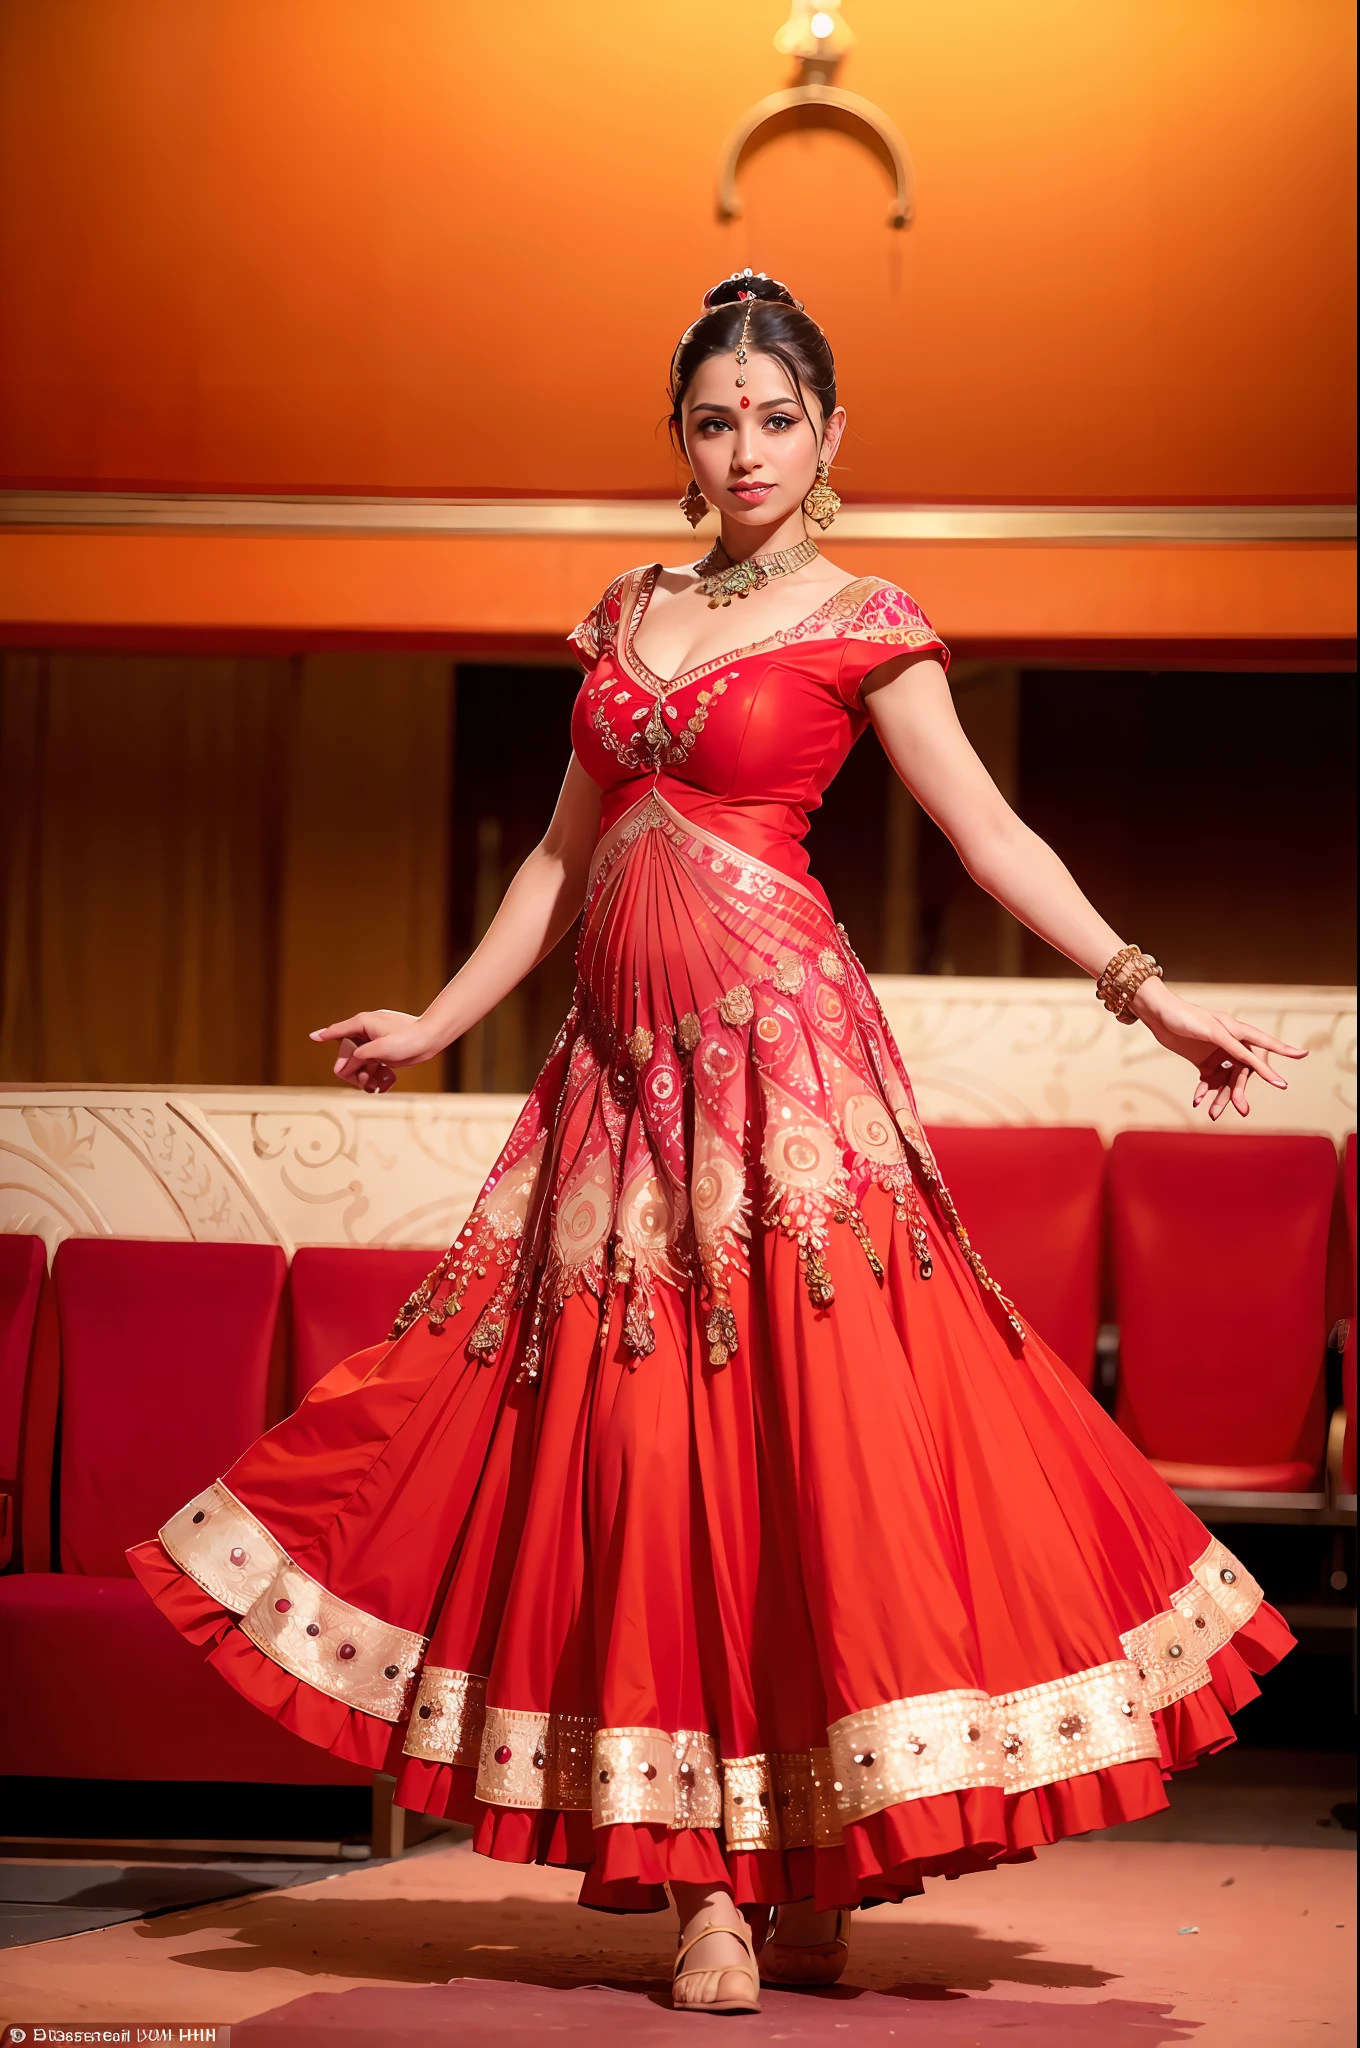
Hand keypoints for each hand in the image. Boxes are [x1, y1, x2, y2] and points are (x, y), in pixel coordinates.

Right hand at [309, 1010, 440, 1092]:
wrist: (432, 1039)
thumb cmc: (409, 1040)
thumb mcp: (380, 1050)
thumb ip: (360, 1057)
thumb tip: (346, 1065)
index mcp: (363, 1024)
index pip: (339, 1031)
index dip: (325, 1035)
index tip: (313, 1037)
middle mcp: (367, 1031)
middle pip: (349, 1055)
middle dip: (355, 1072)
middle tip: (365, 1084)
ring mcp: (375, 1041)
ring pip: (361, 1064)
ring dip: (367, 1077)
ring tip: (379, 1085)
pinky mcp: (384, 1052)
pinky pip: (372, 1066)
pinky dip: (377, 1075)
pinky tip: (387, 1082)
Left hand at [1129, 979, 1306, 1120]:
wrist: (1157, 1015)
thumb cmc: (1186, 1017)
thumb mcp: (1212, 1032)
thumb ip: (1233, 1046)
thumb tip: (1254, 1060)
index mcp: (1237, 1031)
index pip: (1264, 1045)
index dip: (1283, 1051)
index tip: (1303, 1055)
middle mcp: (1231, 1043)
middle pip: (1243, 1071)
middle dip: (1240, 1091)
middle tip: (1242, 1110)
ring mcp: (1218, 1053)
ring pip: (1226, 1080)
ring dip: (1221, 1097)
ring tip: (1213, 1114)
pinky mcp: (1203, 1061)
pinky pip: (1209, 1081)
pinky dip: (1204, 1091)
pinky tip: (1197, 1101)